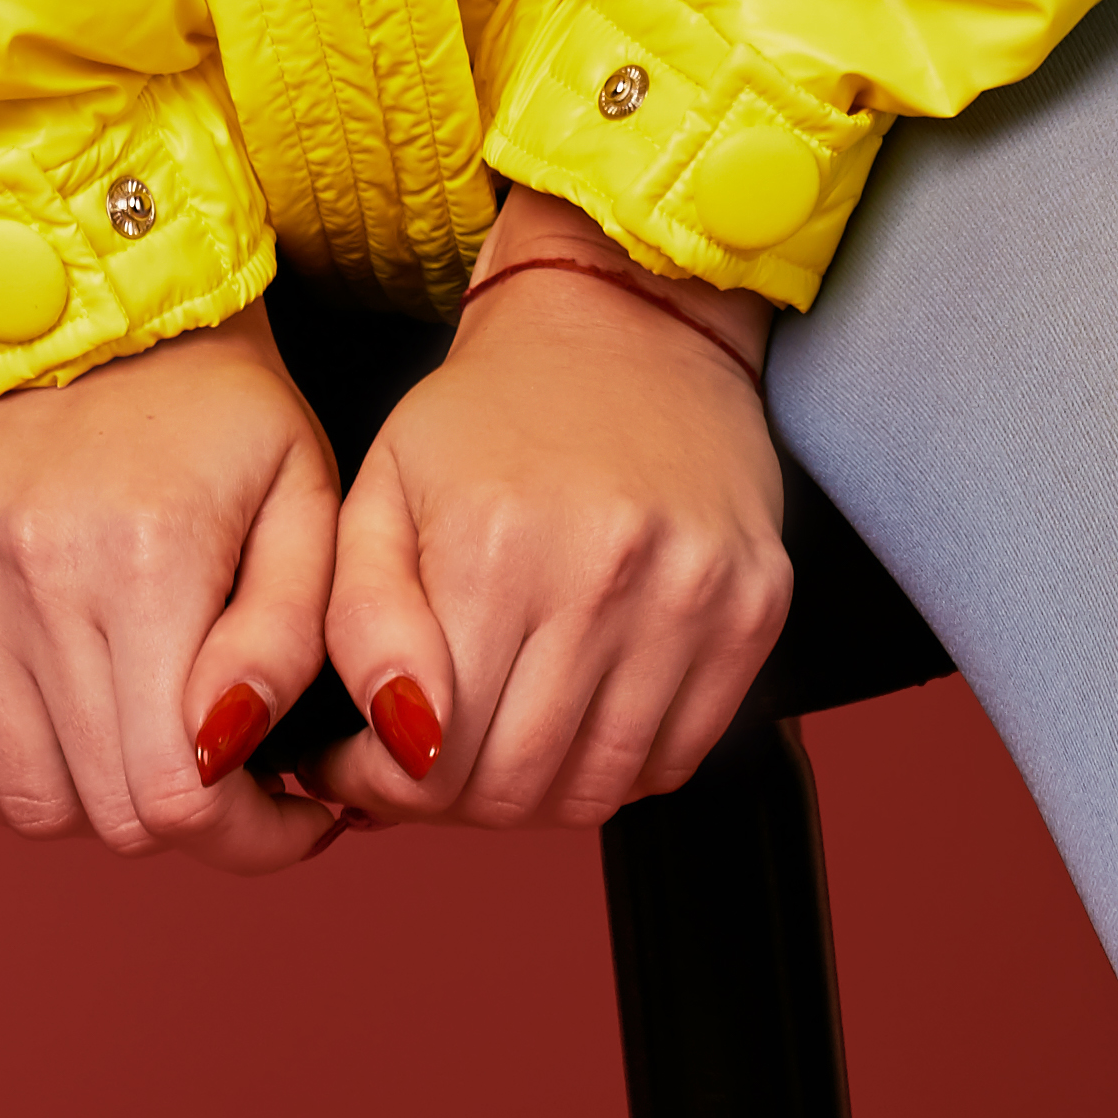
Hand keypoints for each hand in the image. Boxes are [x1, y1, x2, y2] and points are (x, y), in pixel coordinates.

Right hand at [0, 309, 343, 867]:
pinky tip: (49, 725)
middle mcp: (28, 569)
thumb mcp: (305, 503)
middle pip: (96, 813)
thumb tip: (230, 753)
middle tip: (212, 765)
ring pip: (13, 799)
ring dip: (86, 797)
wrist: (96, 300)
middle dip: (176, 814)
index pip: (175, 799)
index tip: (278, 815)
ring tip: (133, 730)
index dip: (243, 840)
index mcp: (145, 554)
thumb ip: (288, 641)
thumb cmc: (218, 412)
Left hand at [309, 189, 790, 829]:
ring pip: (601, 789)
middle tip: (435, 760)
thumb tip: (402, 744)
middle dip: (458, 799)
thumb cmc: (490, 411)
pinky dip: (621, 763)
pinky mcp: (757, 605)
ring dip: (540, 791)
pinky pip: (680, 758)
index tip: (367, 768)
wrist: (628, 318)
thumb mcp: (381, 487)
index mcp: (493, 541)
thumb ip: (361, 621)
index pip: (432, 757)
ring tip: (507, 731)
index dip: (386, 787)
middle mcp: (604, 572)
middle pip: (519, 786)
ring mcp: (693, 593)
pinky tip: (584, 705)